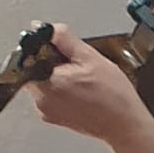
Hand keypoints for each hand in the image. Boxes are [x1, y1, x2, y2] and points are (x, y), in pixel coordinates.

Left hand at [27, 24, 153, 147]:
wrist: (124, 124)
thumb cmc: (112, 96)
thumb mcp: (90, 56)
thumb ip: (63, 38)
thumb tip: (45, 28)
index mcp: (47, 82)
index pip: (29, 55)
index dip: (44, 47)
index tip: (60, 50)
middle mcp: (41, 99)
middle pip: (34, 69)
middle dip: (51, 62)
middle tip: (76, 66)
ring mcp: (46, 111)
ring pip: (42, 82)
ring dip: (57, 76)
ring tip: (81, 80)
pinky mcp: (52, 118)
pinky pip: (49, 96)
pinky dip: (60, 90)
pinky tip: (80, 91)